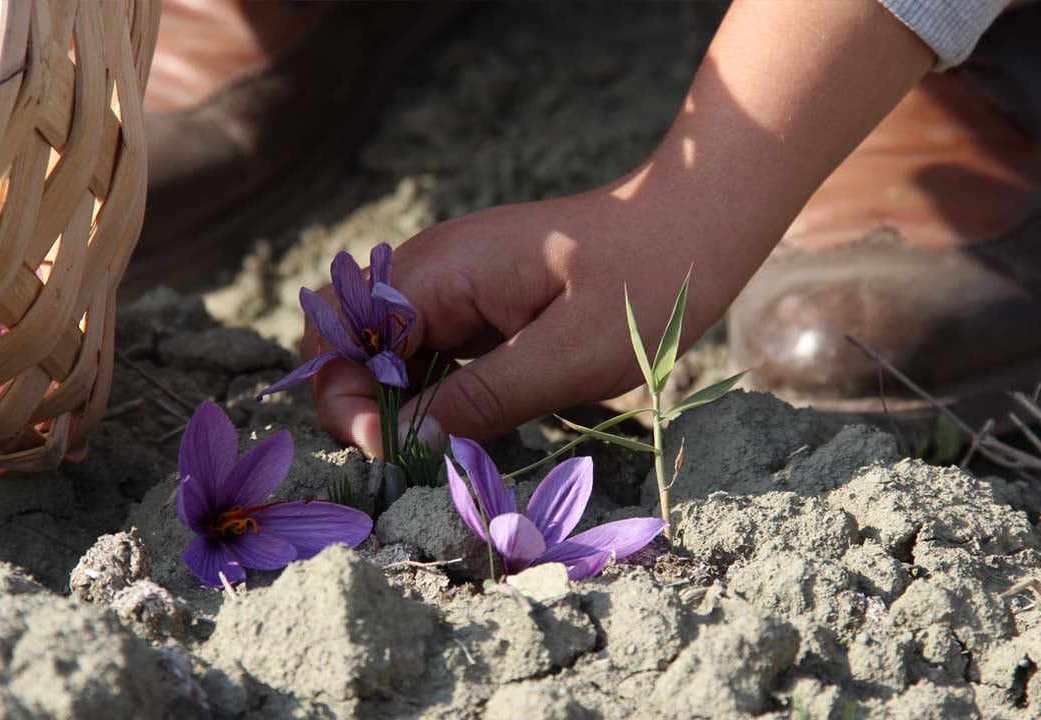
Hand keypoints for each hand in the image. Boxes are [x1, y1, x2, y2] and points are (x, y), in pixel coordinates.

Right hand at [302, 0, 930, 455]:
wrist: (698, 224)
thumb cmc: (645, 282)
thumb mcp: (568, 356)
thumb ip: (482, 399)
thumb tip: (410, 442)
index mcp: (440, 270)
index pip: (343, 338)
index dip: (348, 401)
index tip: (391, 453)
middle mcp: (433, 269)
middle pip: (353, 344)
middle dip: (365, 407)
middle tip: (412, 460)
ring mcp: (455, 282)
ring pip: (390, 353)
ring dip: (401, 405)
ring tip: (438, 451)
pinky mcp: (481, 300)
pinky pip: (433, 351)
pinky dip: (436, 392)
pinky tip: (466, 423)